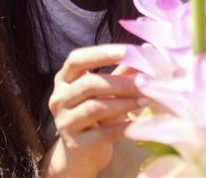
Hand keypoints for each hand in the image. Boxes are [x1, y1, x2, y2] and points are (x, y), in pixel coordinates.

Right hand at [44, 44, 142, 176]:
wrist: (81, 155)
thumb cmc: (96, 116)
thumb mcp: (106, 92)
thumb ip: (122, 72)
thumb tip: (146, 49)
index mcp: (64, 80)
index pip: (76, 59)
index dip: (100, 53)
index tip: (126, 51)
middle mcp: (59, 99)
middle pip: (89, 84)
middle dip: (120, 83)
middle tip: (144, 82)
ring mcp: (64, 122)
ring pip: (94, 107)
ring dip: (124, 103)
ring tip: (145, 101)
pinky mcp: (75, 145)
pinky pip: (103, 133)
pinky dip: (123, 127)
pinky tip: (138, 124)